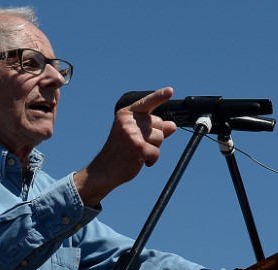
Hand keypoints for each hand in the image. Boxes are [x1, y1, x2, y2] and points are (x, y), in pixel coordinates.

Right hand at [74, 87, 176, 206]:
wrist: (104, 170)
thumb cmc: (119, 152)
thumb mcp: (133, 135)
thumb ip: (152, 128)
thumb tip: (173, 125)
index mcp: (125, 115)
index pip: (146, 103)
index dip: (159, 96)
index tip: (170, 91)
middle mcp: (128, 121)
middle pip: (159, 124)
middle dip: (154, 136)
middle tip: (137, 145)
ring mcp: (133, 134)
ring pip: (160, 137)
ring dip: (153, 148)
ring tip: (137, 153)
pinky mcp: (138, 147)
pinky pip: (157, 152)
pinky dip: (151, 159)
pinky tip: (139, 161)